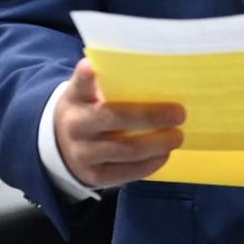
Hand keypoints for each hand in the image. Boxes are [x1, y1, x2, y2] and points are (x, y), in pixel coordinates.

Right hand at [53, 59, 185, 189]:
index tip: (93, 67)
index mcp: (76, 98)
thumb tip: (154, 69)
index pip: (80, 85)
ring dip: (156, 144)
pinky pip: (126, 172)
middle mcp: (76, 125)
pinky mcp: (94, 176)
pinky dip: (150, 164)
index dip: (86, 76)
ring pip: (125, 149)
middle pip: (113, 118)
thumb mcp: (89, 92)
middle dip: (149, 115)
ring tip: (177, 137)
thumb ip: (109, 81)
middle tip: (179, 113)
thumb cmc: (90, 109)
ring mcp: (83, 154)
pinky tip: (164, 154)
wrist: (64, 145)